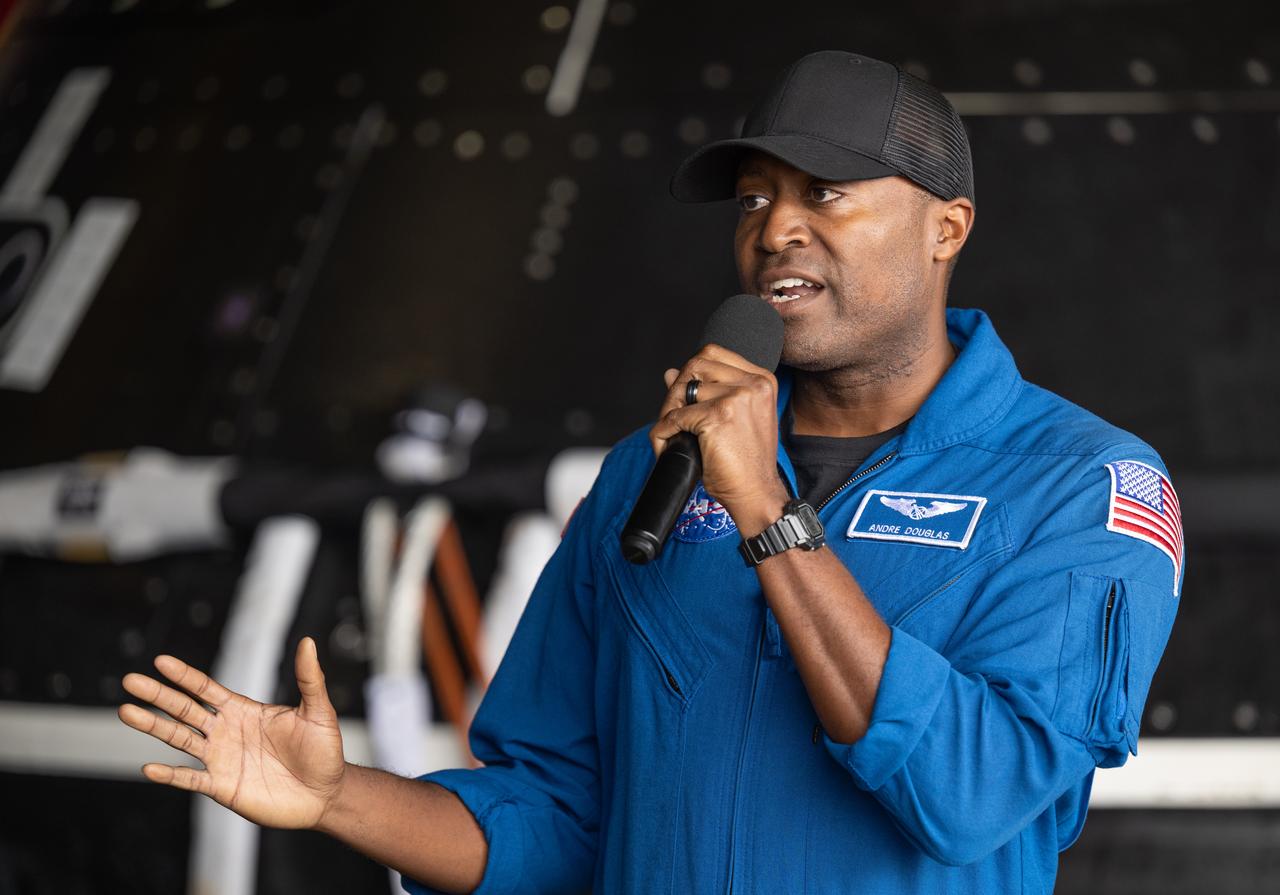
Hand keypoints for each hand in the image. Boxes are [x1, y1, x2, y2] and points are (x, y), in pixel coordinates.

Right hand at [118, 636, 345, 830]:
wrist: (327, 794)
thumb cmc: (324, 750)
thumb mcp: (318, 711)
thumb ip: (309, 678)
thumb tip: (309, 641)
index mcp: (243, 710)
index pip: (207, 689)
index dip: (185, 676)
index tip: (161, 661)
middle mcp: (226, 732)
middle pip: (184, 710)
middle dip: (158, 695)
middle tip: (130, 681)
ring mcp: (221, 759)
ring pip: (180, 739)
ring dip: (153, 727)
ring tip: (126, 712)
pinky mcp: (223, 787)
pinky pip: (190, 780)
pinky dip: (170, 775)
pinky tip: (149, 768)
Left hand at [650, 343, 789, 532]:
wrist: (756, 493)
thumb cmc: (745, 463)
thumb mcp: (730, 419)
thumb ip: (704, 392)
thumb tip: (670, 373)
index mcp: (761, 380)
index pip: (712, 354)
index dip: (691, 374)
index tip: (686, 398)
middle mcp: (753, 384)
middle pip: (695, 366)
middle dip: (677, 391)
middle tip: (673, 417)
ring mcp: (737, 397)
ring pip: (682, 390)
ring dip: (668, 414)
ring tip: (673, 435)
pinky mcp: (718, 416)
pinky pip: (675, 416)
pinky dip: (664, 432)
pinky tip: (669, 446)